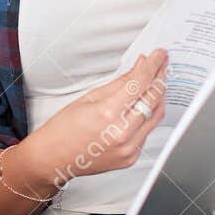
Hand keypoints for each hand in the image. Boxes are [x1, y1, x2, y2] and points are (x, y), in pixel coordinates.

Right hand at [17, 50, 169, 186]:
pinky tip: (142, 107)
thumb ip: (119, 83)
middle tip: (161, 65)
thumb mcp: (89, 98)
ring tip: (155, 83)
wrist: (53, 158)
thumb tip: (138, 69)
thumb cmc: (63, 131)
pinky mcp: (131, 157)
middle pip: (154, 98)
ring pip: (156, 116)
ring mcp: (128, 148)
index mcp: (108, 114)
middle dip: (160, 77)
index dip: (153, 65)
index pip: (140, 82)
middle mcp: (122, 133)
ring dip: (158, 97)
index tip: (158, 55)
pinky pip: (147, 132)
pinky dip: (147, 117)